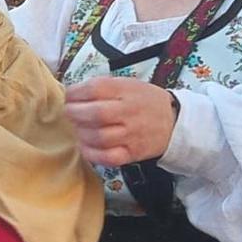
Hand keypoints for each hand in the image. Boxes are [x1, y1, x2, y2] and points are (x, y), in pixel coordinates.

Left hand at [63, 77, 177, 166]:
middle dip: (75, 113)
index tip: (69, 96)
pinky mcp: (132, 153)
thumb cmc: (144, 102)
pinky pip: (109, 157)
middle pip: (96, 114)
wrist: (172, 121)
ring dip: (82, 133)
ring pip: (100, 137)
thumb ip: (102, 87)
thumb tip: (72, 93)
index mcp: (126, 91)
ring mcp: (132, 134)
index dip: (76, 93)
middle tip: (69, 113)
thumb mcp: (127, 84)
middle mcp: (129, 112)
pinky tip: (86, 147)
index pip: (96, 88)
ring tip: (78, 129)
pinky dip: (93, 154)